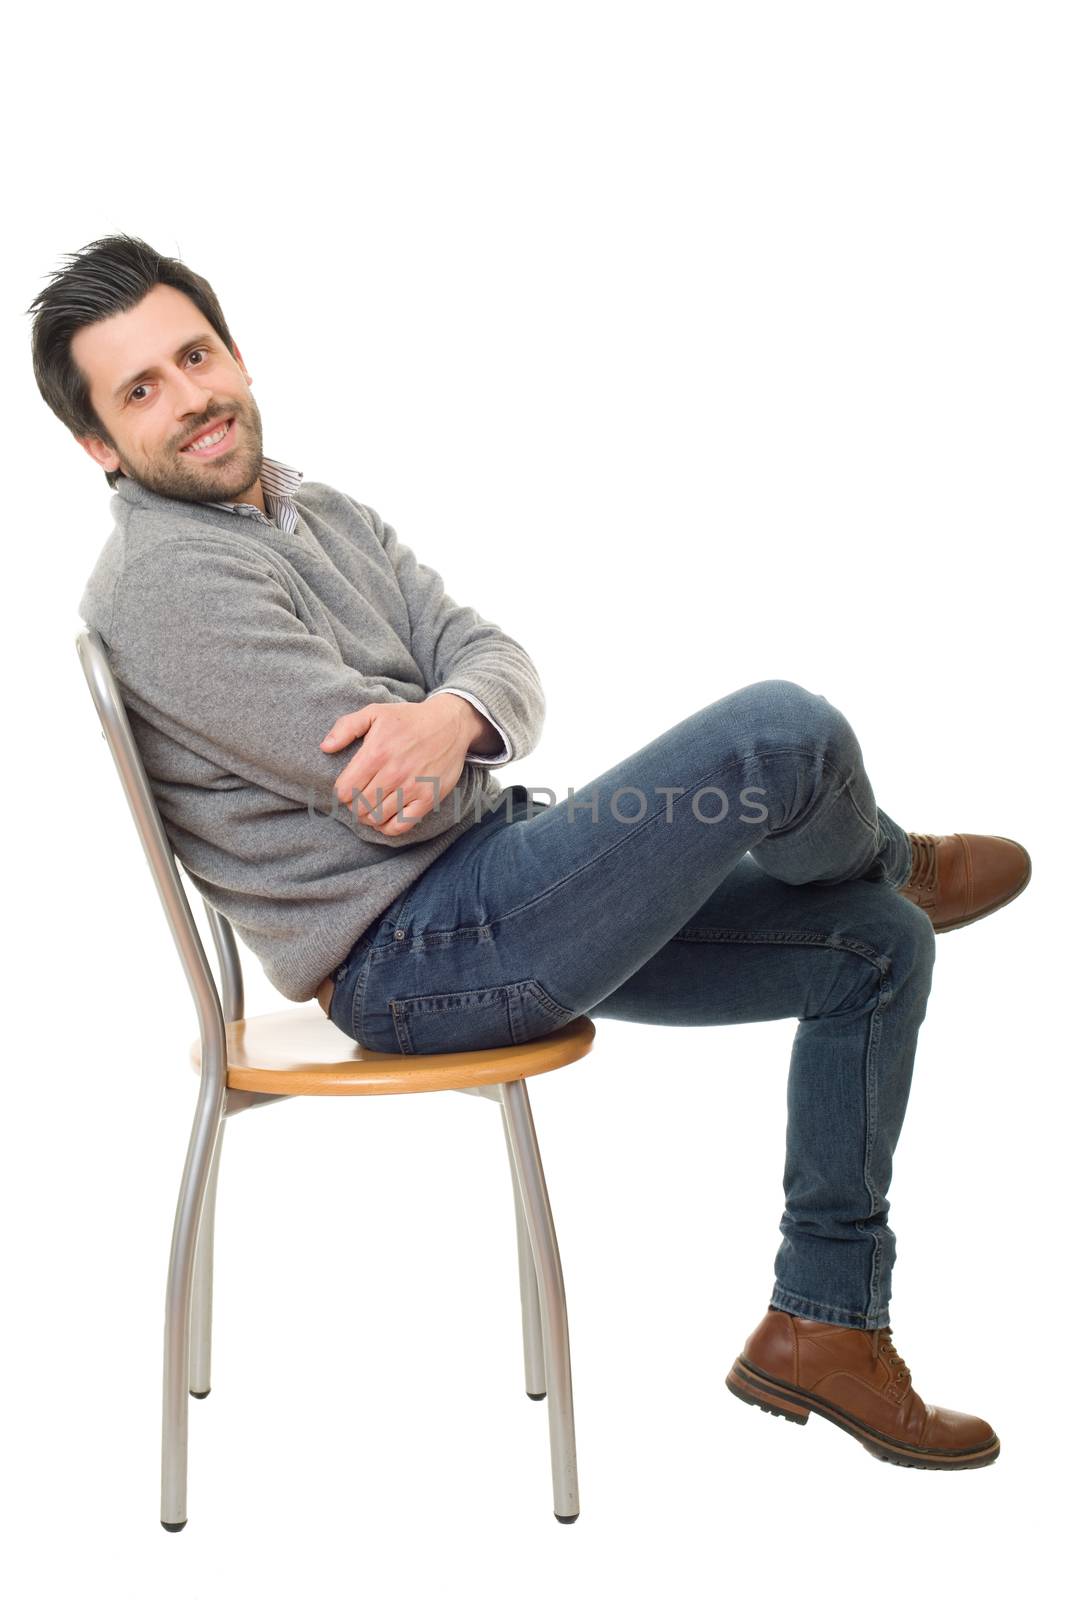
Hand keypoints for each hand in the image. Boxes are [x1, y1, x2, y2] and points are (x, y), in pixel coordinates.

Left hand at [320, 697, 473, 836]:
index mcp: (376, 752)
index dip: (342, 792)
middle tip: (359, 799)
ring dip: (369, 817)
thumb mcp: (375, 712)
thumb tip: (325, 747)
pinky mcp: (428, 799)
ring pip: (377, 818)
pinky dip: (388, 827)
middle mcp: (393, 772)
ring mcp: (412, 787)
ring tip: (371, 807)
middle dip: (354, 806)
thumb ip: (346, 727)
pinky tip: (386, 818)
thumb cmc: (409, 719)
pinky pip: (401, 825)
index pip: (345, 790)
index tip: (348, 787)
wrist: (450, 724)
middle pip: (359, 807)